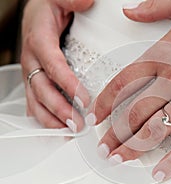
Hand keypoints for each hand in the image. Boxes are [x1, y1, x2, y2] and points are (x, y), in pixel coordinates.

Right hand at [21, 0, 92, 130]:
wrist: (38, 15)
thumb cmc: (50, 9)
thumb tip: (87, 1)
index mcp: (39, 39)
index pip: (52, 64)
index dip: (67, 83)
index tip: (84, 99)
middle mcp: (32, 59)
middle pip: (42, 88)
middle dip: (59, 109)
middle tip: (77, 124)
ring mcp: (31, 72)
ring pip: (36, 99)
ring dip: (51, 118)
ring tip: (67, 132)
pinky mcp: (34, 80)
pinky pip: (34, 101)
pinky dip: (44, 117)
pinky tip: (57, 128)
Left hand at [89, 0, 170, 180]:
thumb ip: (154, 8)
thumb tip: (129, 11)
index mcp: (162, 54)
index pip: (122, 83)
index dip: (105, 102)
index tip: (94, 116)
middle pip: (133, 112)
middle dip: (114, 133)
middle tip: (102, 148)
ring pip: (154, 130)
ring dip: (133, 148)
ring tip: (118, 160)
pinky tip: (159, 172)